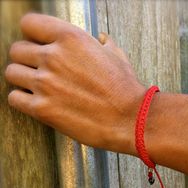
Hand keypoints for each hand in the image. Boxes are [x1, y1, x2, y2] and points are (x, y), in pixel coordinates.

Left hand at [5, 13, 144, 154]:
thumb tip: (101, 39)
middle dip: (27, 59)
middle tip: (39, 68)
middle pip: (17, 50)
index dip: (33, 34)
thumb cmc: (124, 89)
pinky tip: (36, 101)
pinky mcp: (43, 109)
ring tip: (37, 86)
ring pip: (12, 73)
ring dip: (22, 78)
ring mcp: (45, 84)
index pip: (30, 24)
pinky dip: (22, 99)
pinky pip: (14, 98)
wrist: (130, 118)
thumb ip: (104, 43)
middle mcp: (53, 57)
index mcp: (71, 38)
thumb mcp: (117, 56)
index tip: (37, 43)